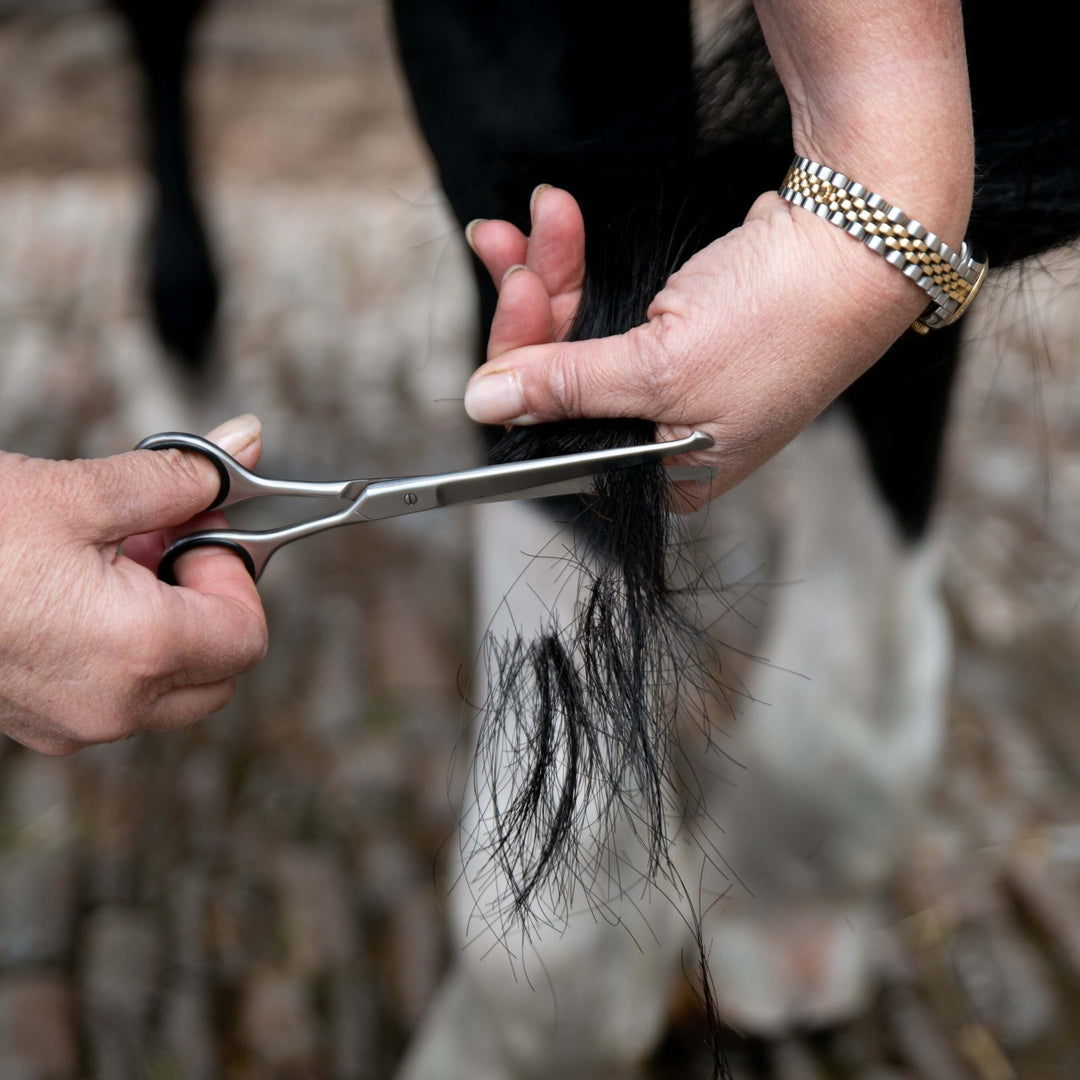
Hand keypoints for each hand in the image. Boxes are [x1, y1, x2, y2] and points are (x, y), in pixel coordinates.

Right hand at [0, 414, 268, 754]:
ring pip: (170, 686)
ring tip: (114, 556)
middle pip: (219, 670)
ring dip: (166, 622)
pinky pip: (117, 694)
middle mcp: (112, 706)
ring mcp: (72, 722)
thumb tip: (242, 444)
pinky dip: (124, 646)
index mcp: (138, 652)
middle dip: (206, 600)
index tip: (198, 532)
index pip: (248, 637)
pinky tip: (81, 589)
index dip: (235, 576)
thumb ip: (179, 477)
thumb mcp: (79, 492)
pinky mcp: (39, 721)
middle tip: (163, 539)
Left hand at [462, 184, 936, 506]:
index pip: (560, 440)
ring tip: (538, 214)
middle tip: (508, 242)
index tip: (511, 305)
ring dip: (545, 271)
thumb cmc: (782, 324)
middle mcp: (658, 439)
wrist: (861, 240)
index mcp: (663, 477)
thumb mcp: (659, 369)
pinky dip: (575, 265)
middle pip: (557, 383)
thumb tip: (484, 405)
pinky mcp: (668, 330)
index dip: (522, 376)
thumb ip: (566, 387)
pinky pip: (600, 306)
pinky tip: (557, 222)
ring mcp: (663, 382)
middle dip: (528, 307)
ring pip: (572, 335)